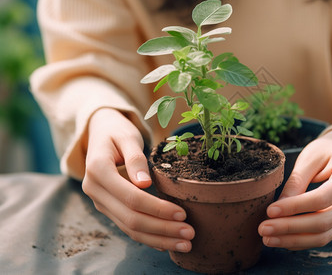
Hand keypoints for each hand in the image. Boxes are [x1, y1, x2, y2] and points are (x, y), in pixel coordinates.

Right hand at [82, 108, 194, 251]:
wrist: (100, 131)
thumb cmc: (117, 131)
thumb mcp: (127, 137)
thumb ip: (135, 158)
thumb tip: (144, 184)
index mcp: (97, 170)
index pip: (131, 197)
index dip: (157, 208)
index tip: (182, 213)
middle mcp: (94, 190)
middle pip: (131, 218)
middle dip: (162, 229)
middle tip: (190, 234)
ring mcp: (100, 201)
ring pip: (129, 228)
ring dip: (158, 239)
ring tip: (184, 245)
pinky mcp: (108, 207)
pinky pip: (128, 226)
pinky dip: (148, 237)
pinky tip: (167, 243)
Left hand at [258, 126, 331, 249]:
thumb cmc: (324, 152)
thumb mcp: (310, 157)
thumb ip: (296, 181)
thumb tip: (278, 208)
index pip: (322, 198)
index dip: (295, 207)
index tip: (270, 210)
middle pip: (323, 222)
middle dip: (290, 228)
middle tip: (263, 229)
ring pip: (324, 235)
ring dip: (293, 240)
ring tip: (268, 240)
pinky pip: (322, 237)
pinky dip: (300, 241)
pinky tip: (280, 239)